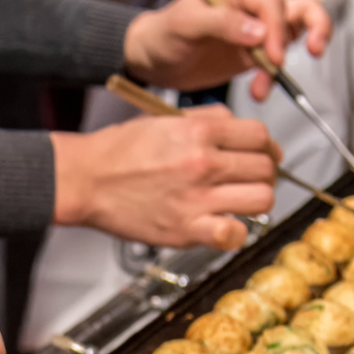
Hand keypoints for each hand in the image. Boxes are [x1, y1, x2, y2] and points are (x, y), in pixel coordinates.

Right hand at [52, 106, 276, 248]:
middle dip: (265, 173)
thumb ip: (205, 118)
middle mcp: (203, 163)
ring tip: (242, 201)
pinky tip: (226, 225)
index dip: (267, 146)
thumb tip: (237, 125)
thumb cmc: (118, 152)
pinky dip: (236, 233)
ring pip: (262, 199)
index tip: (264, 154)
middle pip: (265, 167)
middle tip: (253, 179)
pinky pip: (233, 234)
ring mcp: (197, 198)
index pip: (259, 136)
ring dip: (257, 200)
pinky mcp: (186, 229)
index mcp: (199, 132)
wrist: (86, 180)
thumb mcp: (164, 120)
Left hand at [122, 0, 332, 97]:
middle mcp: (252, 3)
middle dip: (299, 37)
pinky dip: (275, 77)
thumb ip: (221, 22)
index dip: (277, 30)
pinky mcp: (256, 51)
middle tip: (294, 60)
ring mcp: (258, 27)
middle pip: (296, 11)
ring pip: (296, 33)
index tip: (272, 58)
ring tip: (260, 90)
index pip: (271, 4)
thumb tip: (258, 32)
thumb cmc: (163, 33)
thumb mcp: (184, 24)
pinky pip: (279, 59)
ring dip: (285, 63)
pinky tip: (259, 90)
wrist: (152, 59)